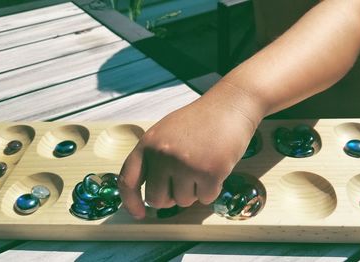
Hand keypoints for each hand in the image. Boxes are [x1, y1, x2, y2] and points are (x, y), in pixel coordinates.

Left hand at [117, 85, 261, 218]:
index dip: (131, 202)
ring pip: (183, 202)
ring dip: (195, 191)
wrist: (231, 105)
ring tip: (203, 165)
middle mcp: (163, 154)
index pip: (128, 180)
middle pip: (157, 200)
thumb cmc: (201, 121)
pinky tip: (216, 167)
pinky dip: (212, 189)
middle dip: (171, 198)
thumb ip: (155, 158)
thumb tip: (152, 196)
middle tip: (185, 182)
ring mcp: (185, 164)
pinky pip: (206, 198)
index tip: (139, 213)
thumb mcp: (167, 132)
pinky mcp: (209, 172)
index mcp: (148, 143)